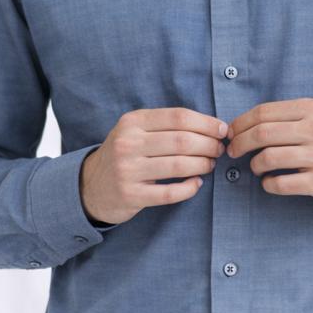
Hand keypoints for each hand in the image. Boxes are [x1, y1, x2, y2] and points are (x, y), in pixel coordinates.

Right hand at [79, 107, 227, 225]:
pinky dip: (189, 188)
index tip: (222, 130)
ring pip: (178, 165)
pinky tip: (196, 184)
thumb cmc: (125, 154)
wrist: (91, 186)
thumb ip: (166, 125)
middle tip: (219, 150)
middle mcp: (128, 143)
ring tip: (210, 165)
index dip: (206, 123)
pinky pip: (170, 193)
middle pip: (182, 140)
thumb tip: (212, 126)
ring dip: (202, 165)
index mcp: (132, 122)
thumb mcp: (136, 130)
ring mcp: (127, 170)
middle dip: (209, 145)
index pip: (178, 117)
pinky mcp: (131, 195)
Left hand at [225, 97, 312, 211]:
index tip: (232, 133)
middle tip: (233, 151)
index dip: (241, 123)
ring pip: (268, 158)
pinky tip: (270, 183)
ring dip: (254, 165)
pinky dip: (268, 184)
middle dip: (240, 143)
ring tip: (256, 168)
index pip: (264, 112)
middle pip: (262, 133)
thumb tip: (247, 124)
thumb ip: (292, 117)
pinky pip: (281, 183)